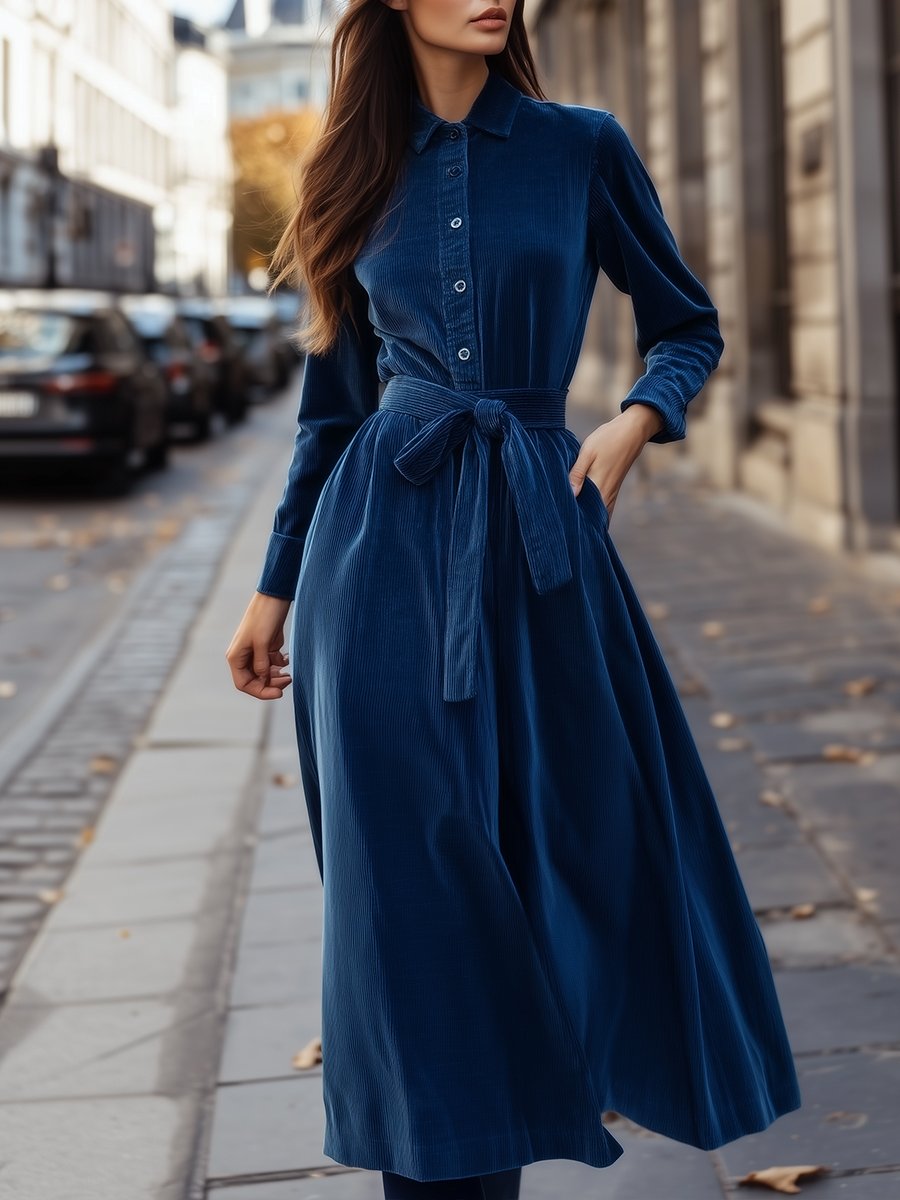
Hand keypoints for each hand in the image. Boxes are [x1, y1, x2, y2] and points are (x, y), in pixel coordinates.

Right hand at [226, 591, 292, 699]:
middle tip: (288, 680)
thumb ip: (261, 664)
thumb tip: (263, 680)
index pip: (244, 684)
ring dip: (276, 676)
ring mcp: (256, 651)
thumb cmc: (264, 617)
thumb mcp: (262, 642)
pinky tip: (287, 659)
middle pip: (255, 680)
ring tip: (290, 675)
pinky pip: (272, 663)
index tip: (279, 693)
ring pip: (265, 673)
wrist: (274, 597)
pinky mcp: (267, 646)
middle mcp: (244, 656)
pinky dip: (280, 665)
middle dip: (271, 684)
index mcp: (236, 656)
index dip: (260, 691)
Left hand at [568, 403, 663, 519]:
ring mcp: (612, 493)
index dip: (573, 521)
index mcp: (598, 486)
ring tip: (573, 530)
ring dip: (589, 522)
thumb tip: (570, 494)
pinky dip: (597, 515)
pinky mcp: (614, 489)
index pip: (584, 512)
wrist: (632, 431)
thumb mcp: (588, 452)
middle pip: (593, 519)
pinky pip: (605, 509)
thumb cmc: (608, 439)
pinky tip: (587, 518)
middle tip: (562, 533)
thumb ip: (578, 473)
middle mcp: (607, 494)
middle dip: (580, 526)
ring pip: (600, 516)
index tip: (560, 527)